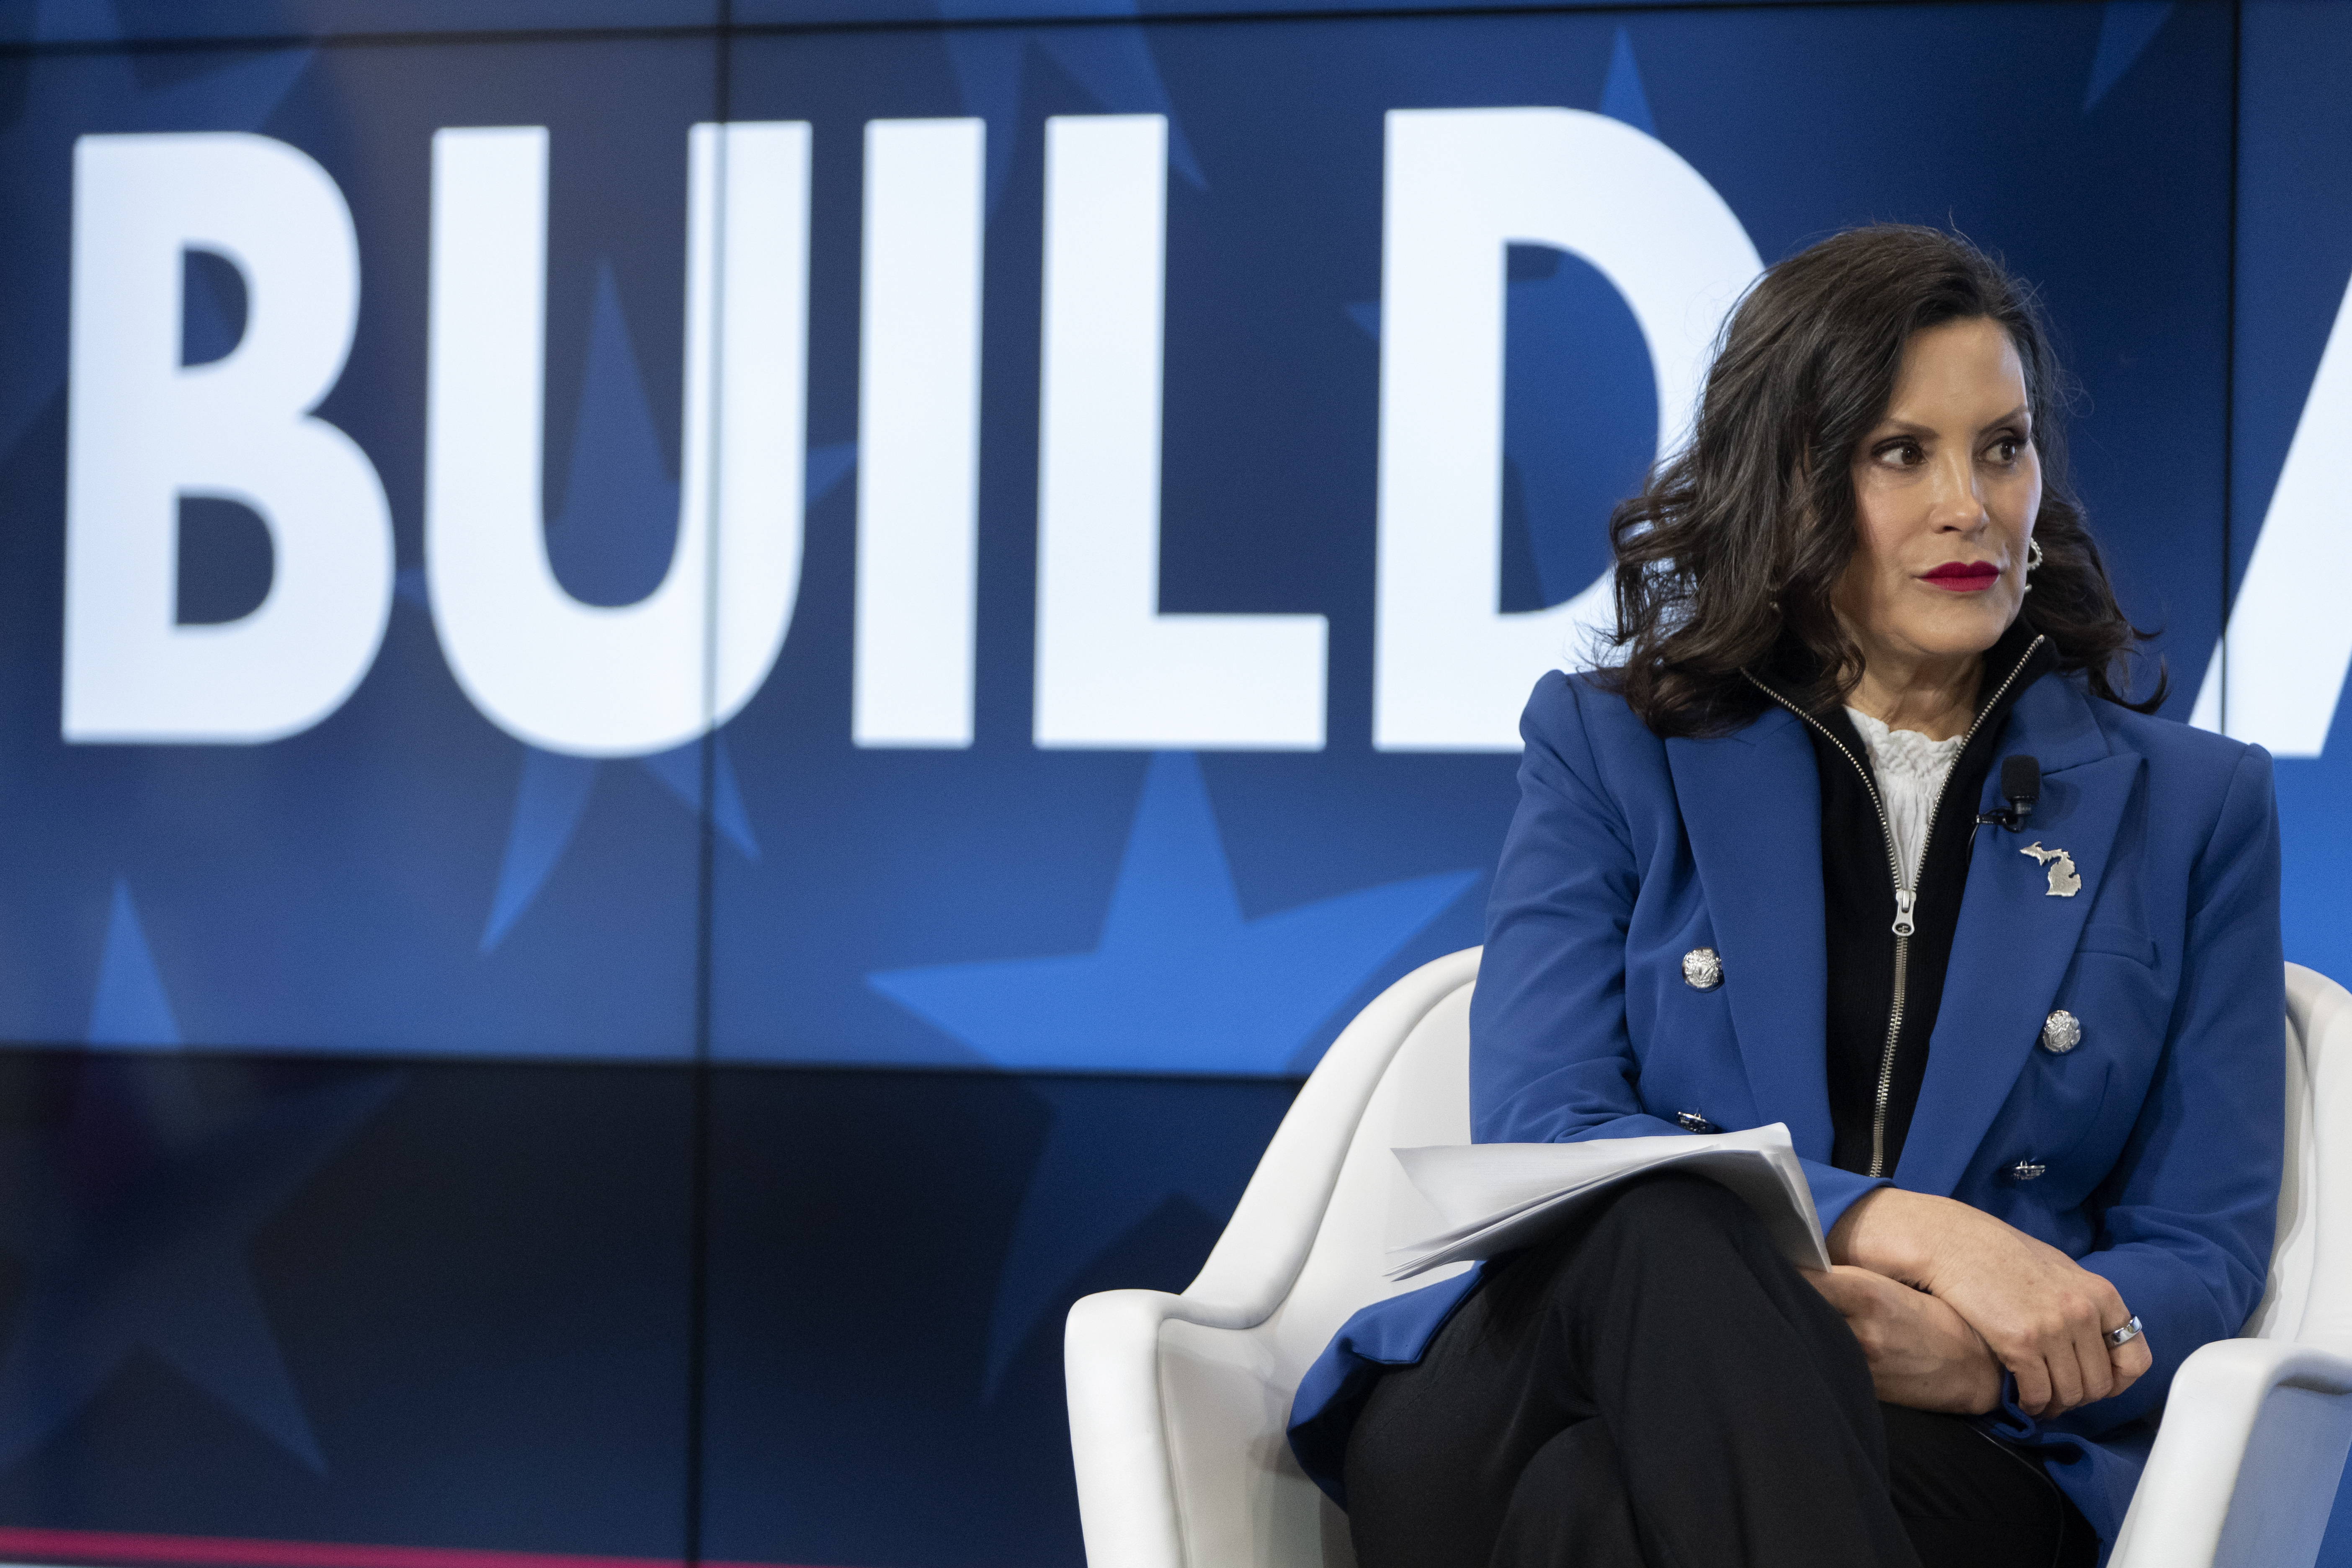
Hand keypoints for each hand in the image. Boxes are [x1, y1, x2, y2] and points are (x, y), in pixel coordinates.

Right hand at [1828, 1188, 2154, 1417]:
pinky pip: (2039, 1392)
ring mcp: (2053, 1327)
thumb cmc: (2003, 1254)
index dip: (2118, 1383)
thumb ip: (2085, 1304)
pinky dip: (2032, 1404)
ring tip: (2039, 1401)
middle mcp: (2083, 1312)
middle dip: (2078, 1398)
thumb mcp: (2061, 1270)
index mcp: (2101, 1294)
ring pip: (2070, 1394)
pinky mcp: (2021, 1341)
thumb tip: (2100, 1340)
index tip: (2097, 1386)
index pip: (2136, 1360)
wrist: (1955, 1243)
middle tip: (2059, 1397)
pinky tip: (2021, 1398)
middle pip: (2099, 1384)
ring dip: (2055, 1405)